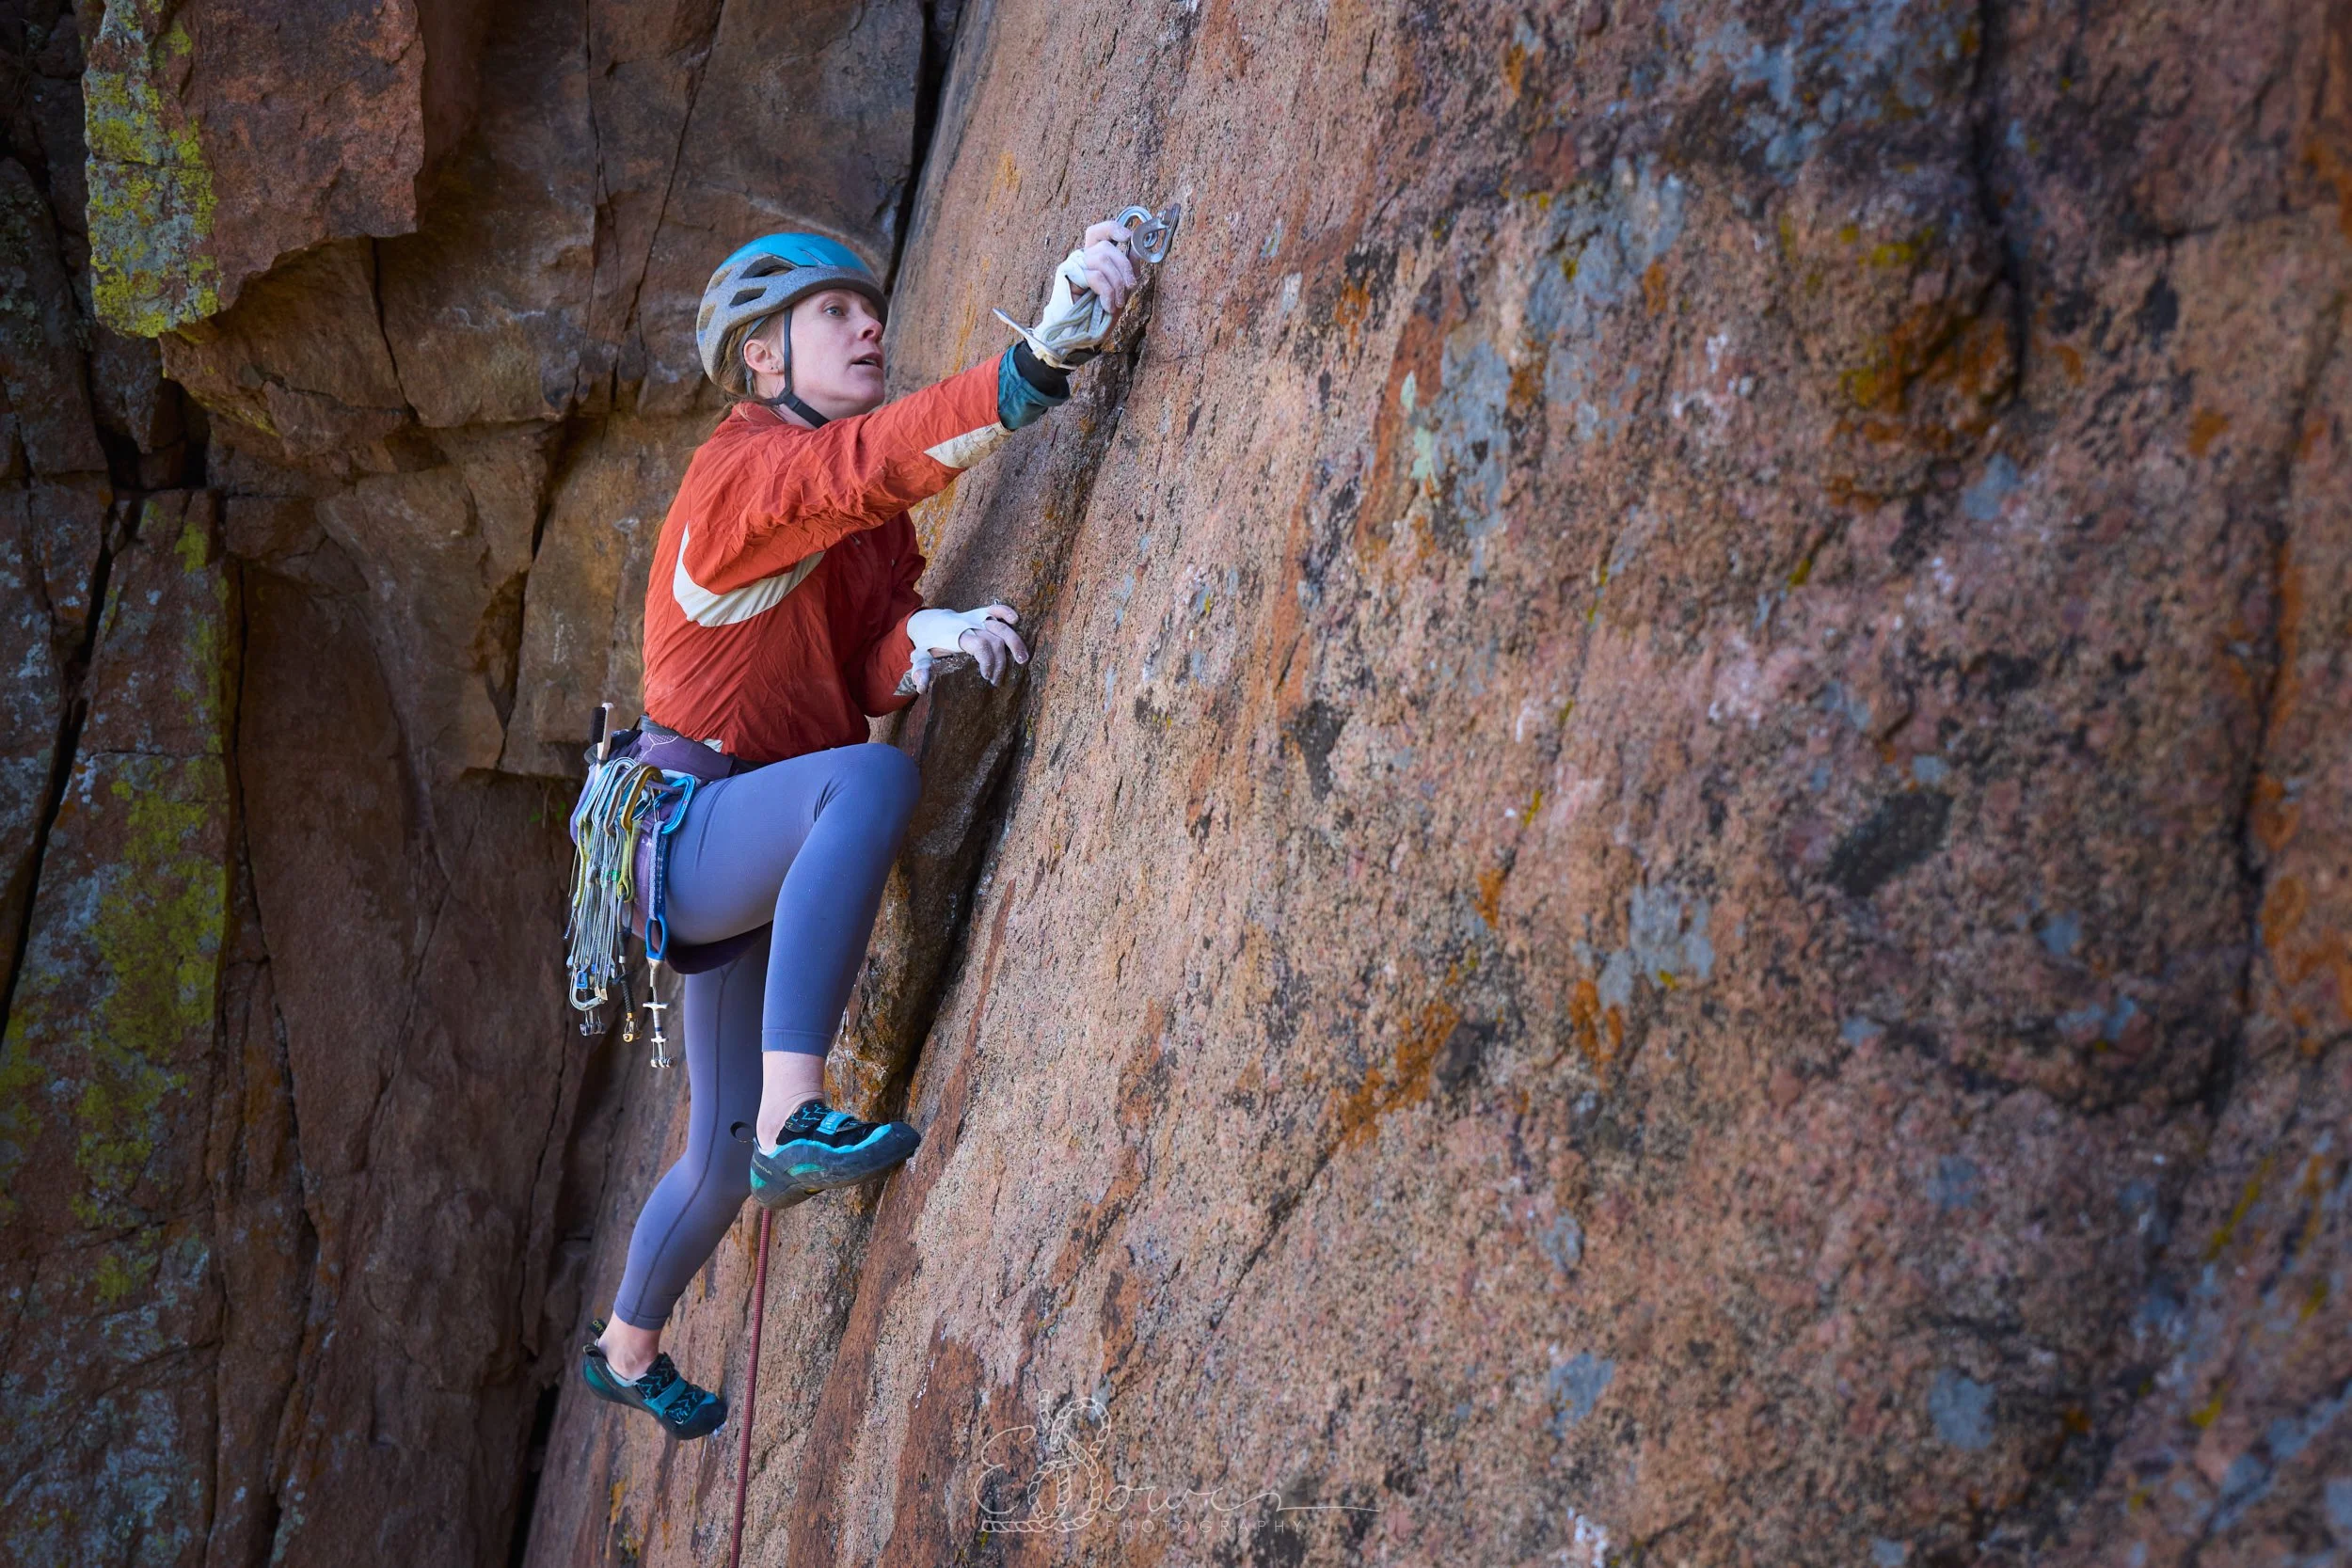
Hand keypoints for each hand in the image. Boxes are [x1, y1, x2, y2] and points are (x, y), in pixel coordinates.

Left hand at [907, 603, 1029, 691]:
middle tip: (998, 680)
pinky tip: (1016, 620)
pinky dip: (1006, 612)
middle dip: (1000, 661)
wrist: (927, 622)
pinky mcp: (980, 613)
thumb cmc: (927, 643)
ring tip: (1022, 660)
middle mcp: (969, 625)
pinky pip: (996, 609)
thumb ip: (922, 671)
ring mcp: (975, 618)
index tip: (986, 677)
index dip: (987, 661)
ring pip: (1001, 627)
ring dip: (1014, 643)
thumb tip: (922, 687)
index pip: (980, 645)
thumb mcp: (921, 657)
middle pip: (994, 640)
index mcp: (957, 636)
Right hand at [1075, 221, 1139, 312]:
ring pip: (1102, 259)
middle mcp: (1082, 257)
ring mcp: (1074, 265)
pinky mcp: (1068, 275)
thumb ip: (1127, 270)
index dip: (1114, 229)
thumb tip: (1137, 250)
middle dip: (1124, 266)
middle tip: (1131, 286)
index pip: (1100, 232)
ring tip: (1117, 302)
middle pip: (1106, 246)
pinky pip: (1095, 276)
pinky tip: (1107, 306)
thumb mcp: (1120, 290)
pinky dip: (1107, 292)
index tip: (1128, 237)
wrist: (1077, 334)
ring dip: (1116, 282)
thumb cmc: (1096, 314)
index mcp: (1094, 257)